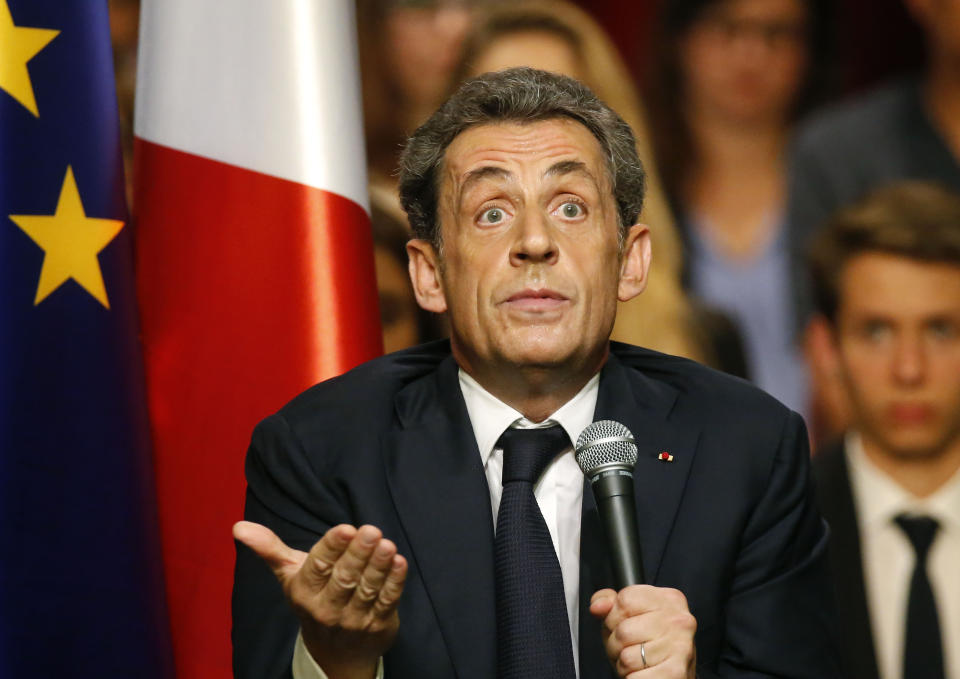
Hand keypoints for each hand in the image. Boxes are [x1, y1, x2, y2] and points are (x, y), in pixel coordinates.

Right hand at [233, 521, 406, 678]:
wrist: (335, 653)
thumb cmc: (313, 599)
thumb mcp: (290, 575)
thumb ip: (270, 549)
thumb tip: (239, 526)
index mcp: (304, 591)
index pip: (318, 566)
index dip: (332, 547)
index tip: (345, 528)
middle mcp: (326, 608)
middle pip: (344, 577)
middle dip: (358, 553)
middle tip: (371, 530)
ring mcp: (353, 619)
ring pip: (367, 589)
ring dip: (378, 566)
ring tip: (387, 544)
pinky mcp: (378, 625)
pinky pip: (387, 602)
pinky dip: (394, 583)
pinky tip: (399, 563)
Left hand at [590, 585, 696, 677]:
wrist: (673, 676)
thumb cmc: (650, 646)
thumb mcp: (630, 617)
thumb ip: (611, 603)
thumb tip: (597, 607)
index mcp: (669, 599)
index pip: (625, 600)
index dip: (614, 617)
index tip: (625, 625)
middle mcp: (678, 620)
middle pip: (623, 631)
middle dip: (616, 645)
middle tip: (631, 649)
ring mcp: (680, 647)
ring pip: (627, 658)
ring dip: (624, 666)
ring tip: (638, 664)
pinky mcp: (676, 673)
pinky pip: (634, 678)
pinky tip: (644, 674)